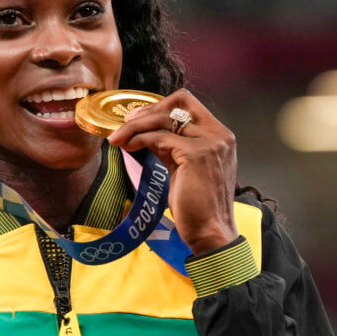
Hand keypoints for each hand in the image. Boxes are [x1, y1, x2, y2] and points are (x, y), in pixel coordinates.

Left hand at [107, 88, 238, 253]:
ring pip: (163, 119)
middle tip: (124, 124)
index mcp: (219, 135)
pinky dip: (139, 139)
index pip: (188, 104)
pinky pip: (158, 137)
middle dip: (148, 110)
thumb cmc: (198, 207)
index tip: (139, 119)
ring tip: (117, 139)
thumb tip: (148, 135)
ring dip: (135, 126)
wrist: (210, 232)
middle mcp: (218, 134)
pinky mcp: (194, 154)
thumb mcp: (186, 169)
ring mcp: (209, 142)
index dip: (161, 106)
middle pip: (177, 102)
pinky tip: (128, 147)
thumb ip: (174, 148)